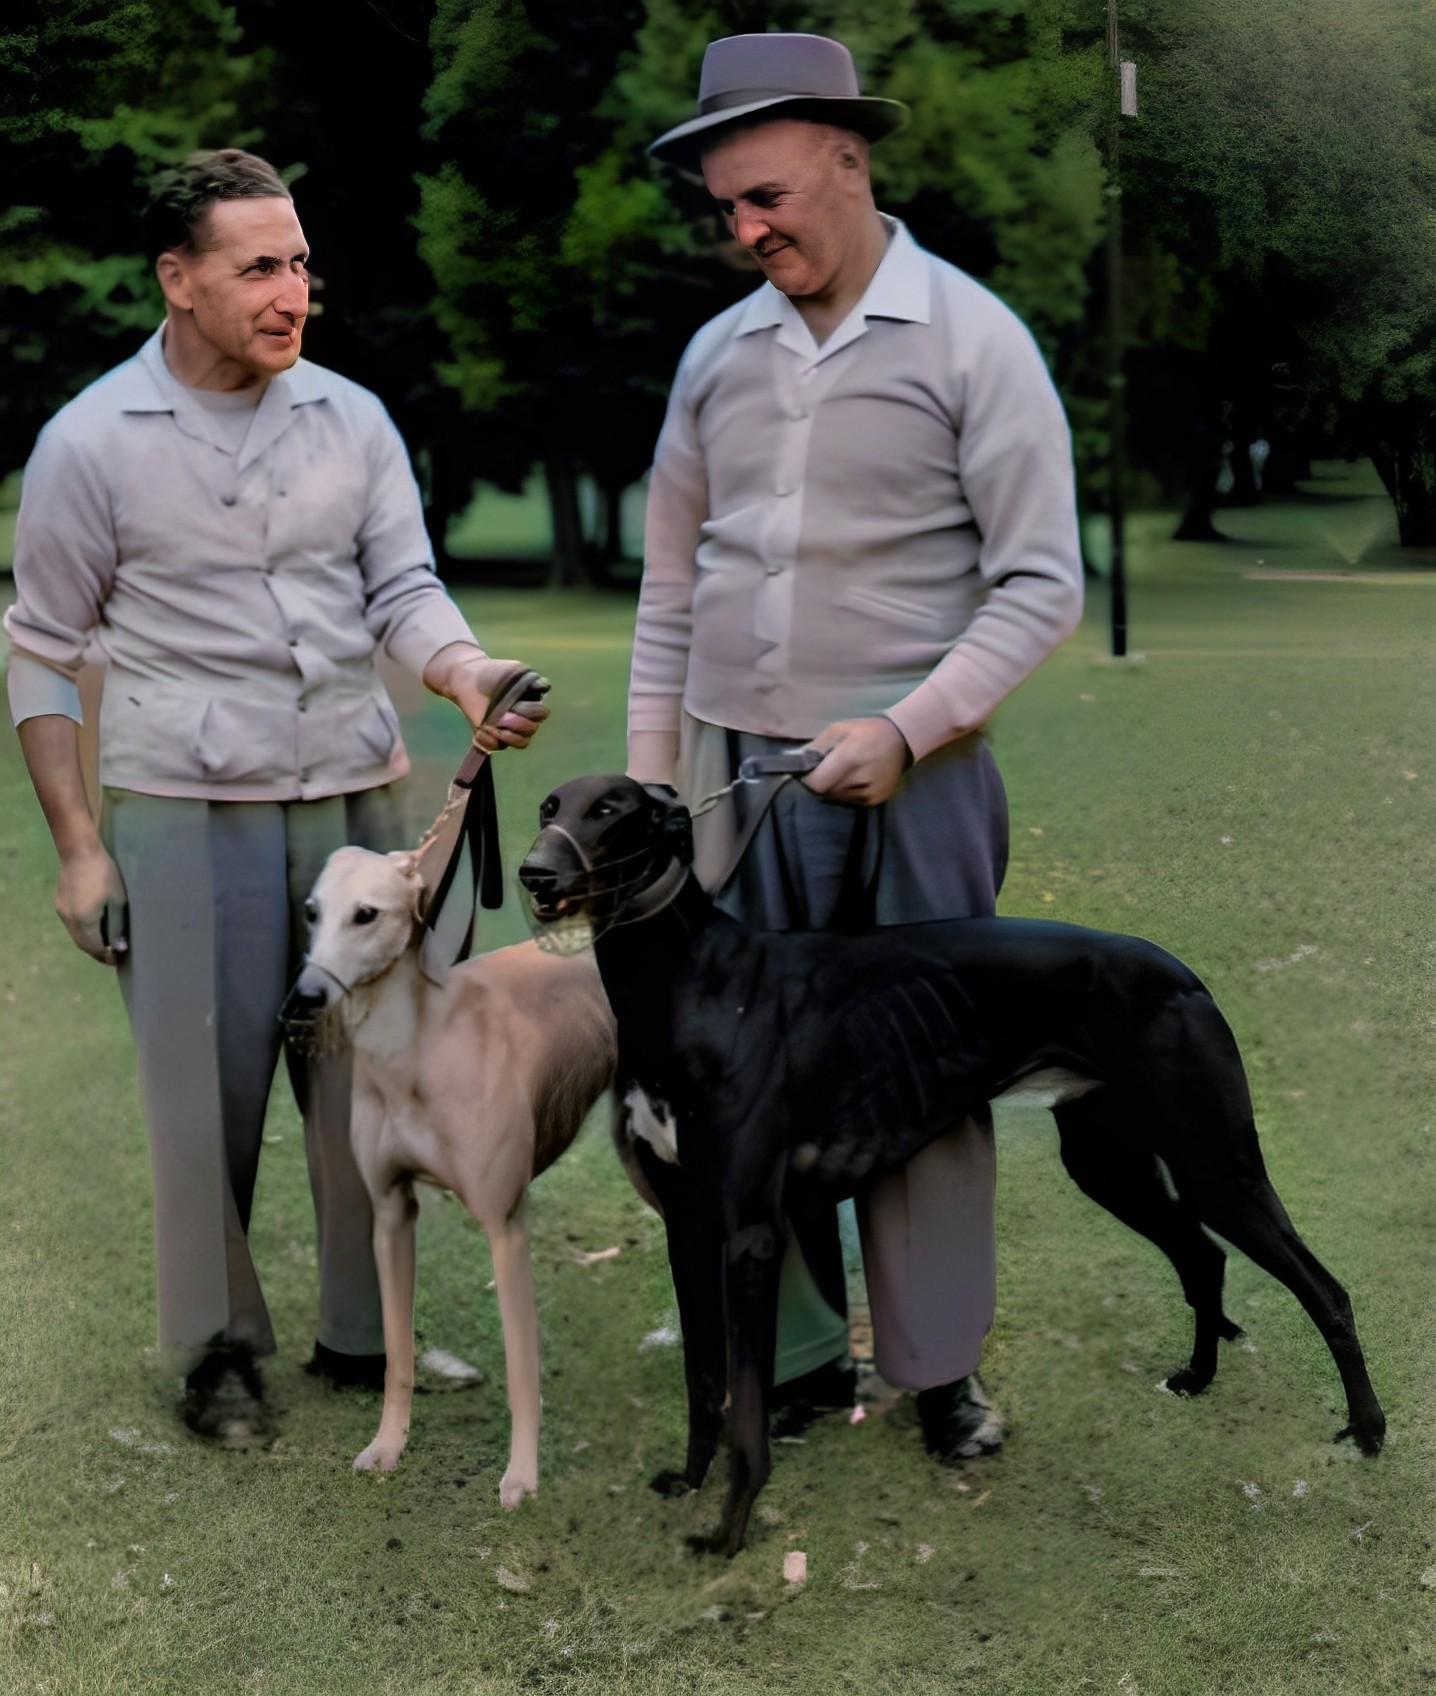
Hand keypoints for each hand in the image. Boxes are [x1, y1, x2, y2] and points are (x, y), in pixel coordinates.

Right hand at [55, 842, 127, 964]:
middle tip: (113, 954)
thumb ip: (118, 925)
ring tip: (106, 941)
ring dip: (89, 941)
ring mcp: (62, 911)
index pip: (94, 948)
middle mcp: (69, 920)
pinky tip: (95, 926)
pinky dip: (83, 930)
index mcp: (84, 921)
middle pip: (83, 944)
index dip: (106, 956)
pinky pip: (72, 924)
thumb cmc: (104, 873)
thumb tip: (120, 946)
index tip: (118, 960)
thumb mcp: (117, 900)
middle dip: (97, 951)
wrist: (79, 851)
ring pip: (76, 934)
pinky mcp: (60, 902)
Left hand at [423, 646, 550, 751]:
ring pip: (521, 743)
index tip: (515, 703)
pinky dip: (489, 741)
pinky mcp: (493, 737)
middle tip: (503, 715)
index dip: (531, 711)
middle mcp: (523, 719)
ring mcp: (509, 730)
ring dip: (509, 736)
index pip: (541, 714)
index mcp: (531, 703)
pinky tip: (481, 730)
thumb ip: (532, 679)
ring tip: (493, 726)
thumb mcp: (515, 670)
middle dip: (518, 723)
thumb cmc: (494, 673)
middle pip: (531, 730)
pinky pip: (497, 747)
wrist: (469, 678)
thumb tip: (546, 688)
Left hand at [801, 716, 911, 807]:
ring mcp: (869, 793)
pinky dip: (845, 793)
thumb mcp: (838, 729)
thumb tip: (796, 763)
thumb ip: (815, 747)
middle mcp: (859, 780)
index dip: (807, 780)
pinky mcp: (875, 800)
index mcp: (848, 759)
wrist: (901, 740)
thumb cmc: (865, 731)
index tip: (805, 773)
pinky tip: (852, 779)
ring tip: (840, 774)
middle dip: (820, 783)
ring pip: (836, 799)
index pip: (816, 783)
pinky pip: (850, 801)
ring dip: (832, 789)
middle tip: (824, 770)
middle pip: (825, 792)